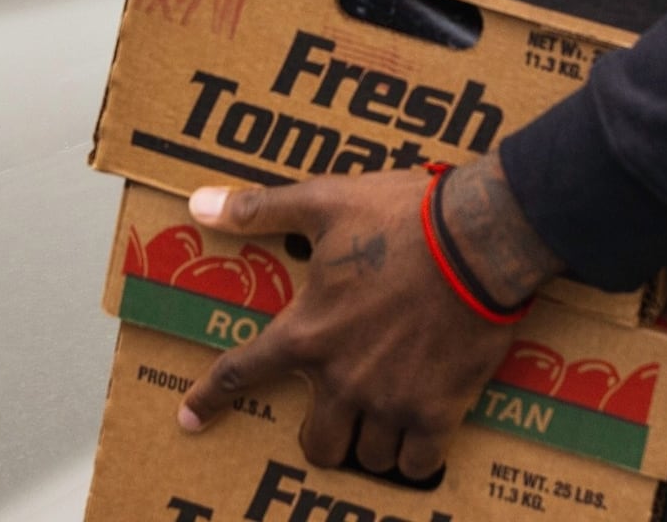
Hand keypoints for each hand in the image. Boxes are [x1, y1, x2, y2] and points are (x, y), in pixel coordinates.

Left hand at [178, 164, 564, 480]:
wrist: (478, 238)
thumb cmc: (401, 217)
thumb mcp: (324, 202)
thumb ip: (260, 210)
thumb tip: (198, 203)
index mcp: (307, 332)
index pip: (241, 374)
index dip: (209, 399)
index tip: (188, 420)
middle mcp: (342, 378)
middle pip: (316, 443)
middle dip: (321, 435)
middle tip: (336, 415)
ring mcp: (391, 400)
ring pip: (367, 456)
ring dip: (369, 443)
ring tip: (380, 422)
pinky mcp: (439, 409)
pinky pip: (417, 463)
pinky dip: (414, 456)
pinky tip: (417, 439)